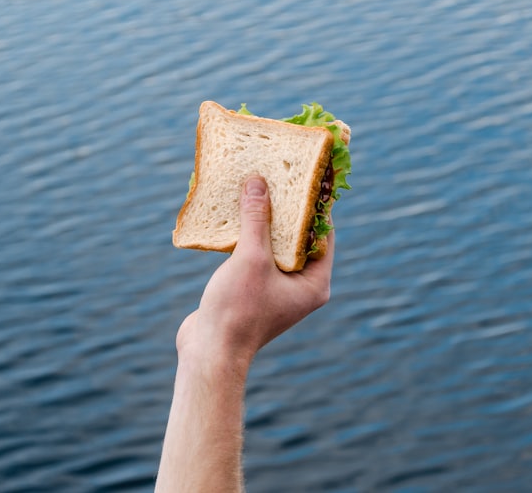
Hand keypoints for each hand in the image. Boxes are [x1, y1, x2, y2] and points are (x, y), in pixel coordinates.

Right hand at [176, 175, 333, 369]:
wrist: (208, 353)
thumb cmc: (237, 310)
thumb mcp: (250, 258)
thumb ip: (256, 219)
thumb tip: (259, 182)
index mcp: (314, 284)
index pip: (323, 235)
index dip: (315, 206)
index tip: (305, 178)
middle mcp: (300, 287)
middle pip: (298, 238)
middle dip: (285, 210)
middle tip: (276, 178)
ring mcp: (276, 290)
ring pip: (274, 246)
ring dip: (264, 222)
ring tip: (254, 190)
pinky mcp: (253, 290)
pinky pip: (256, 256)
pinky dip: (248, 236)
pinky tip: (234, 215)